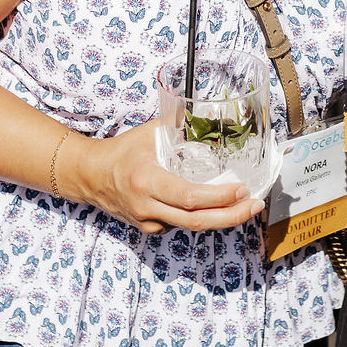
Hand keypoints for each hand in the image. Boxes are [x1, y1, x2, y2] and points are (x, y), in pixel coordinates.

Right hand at [68, 121, 265, 235]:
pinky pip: (181, 225)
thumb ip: (181, 126)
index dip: (218, 198)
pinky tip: (219, 208)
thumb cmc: (122, 152)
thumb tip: (214, 117)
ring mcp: (148, 221)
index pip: (189, 197)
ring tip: (246, 206)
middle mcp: (147, 206)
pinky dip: (203, 217)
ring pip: (191, 226)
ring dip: (221, 218)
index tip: (241, 190)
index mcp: (147, 181)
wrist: (91, 176)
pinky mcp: (150, 228)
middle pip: (196, 221)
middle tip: (254, 205)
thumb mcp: (150, 133)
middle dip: (231, 216)